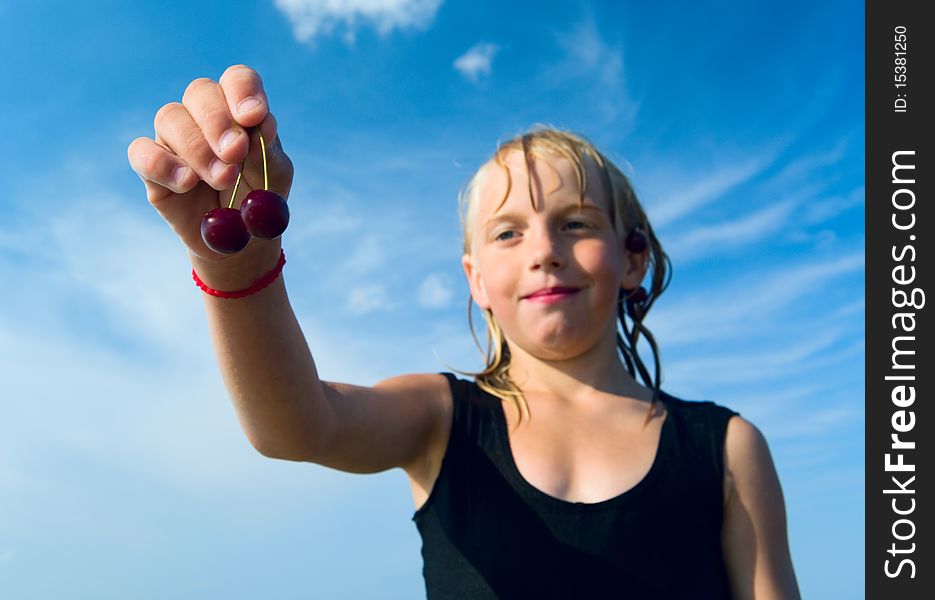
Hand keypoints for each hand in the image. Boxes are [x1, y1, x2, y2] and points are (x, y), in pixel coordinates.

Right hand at [128, 65, 293, 273]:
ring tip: (222, 180)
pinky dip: (163, 164)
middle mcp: (203, 116)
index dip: (242, 90)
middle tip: (235, 153)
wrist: (241, 241)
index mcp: (238, 110)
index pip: (236, 79)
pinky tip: (187, 183)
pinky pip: (142, 151)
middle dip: (219, 122)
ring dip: (198, 148)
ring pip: (170, 118)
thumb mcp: (275, 178)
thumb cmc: (259, 199)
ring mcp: (174, 139)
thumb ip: (268, 151)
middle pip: (199, 92)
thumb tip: (262, 123)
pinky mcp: (151, 167)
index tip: (254, 116)